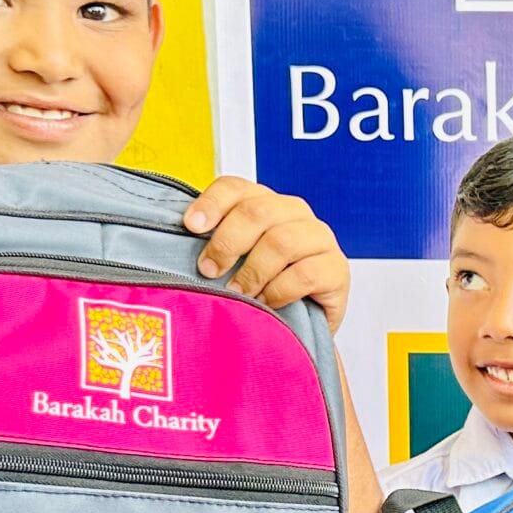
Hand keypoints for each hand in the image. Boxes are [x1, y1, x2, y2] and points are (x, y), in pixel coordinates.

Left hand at [183, 177, 351, 327]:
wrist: (302, 325)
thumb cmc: (263, 290)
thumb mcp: (236, 263)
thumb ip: (216, 246)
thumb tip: (176, 244)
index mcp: (266, 203)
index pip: (236, 187)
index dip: (212, 203)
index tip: (191, 227)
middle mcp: (294, 213)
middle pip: (257, 212)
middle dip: (227, 243)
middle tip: (209, 270)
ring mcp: (319, 239)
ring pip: (281, 242)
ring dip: (252, 272)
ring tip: (238, 293)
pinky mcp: (336, 269)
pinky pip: (303, 274)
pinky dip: (278, 291)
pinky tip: (266, 303)